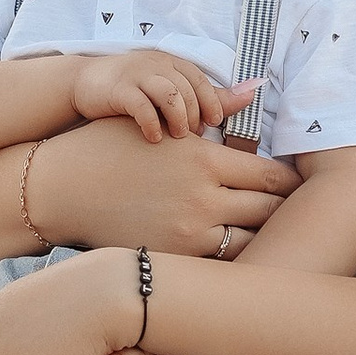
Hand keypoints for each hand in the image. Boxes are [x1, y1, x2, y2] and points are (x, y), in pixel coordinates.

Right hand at [31, 117, 298, 256]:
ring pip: (250, 245)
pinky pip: (220, 267)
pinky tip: (233, 253)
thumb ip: (216, 110)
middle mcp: (202, 201)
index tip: (294, 185)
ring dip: (261, 239)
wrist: (61, 189)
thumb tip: (257, 87)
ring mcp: (188, 236)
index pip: (272, 176)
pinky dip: (232, 260)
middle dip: (282, 213)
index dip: (289, 182)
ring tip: (267, 235)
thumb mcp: (164, 125)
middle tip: (293, 214)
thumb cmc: (113, 149)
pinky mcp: (172, 261)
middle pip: (268, 212)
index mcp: (206, 162)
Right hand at [71, 50, 262, 142]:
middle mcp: (158, 64)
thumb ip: (208, 95)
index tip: (213, 125)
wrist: (85, 84)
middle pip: (189, 89)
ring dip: (178, 119)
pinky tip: (153, 139)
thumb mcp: (170, 89)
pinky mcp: (118, 89)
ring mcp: (137, 74)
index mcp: (173, 63)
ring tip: (177, 138)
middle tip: (193, 137)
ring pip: (170, 94)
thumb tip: (253, 93)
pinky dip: (152, 124)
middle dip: (195, 116)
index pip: (202, 80)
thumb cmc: (133, 92)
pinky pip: (141, 106)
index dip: (211, 103)